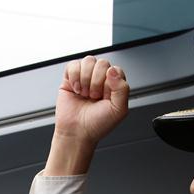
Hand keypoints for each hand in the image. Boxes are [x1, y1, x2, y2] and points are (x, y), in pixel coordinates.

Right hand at [45, 56, 128, 175]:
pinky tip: (76, 89)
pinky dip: (74, 76)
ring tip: (84, 93)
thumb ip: (122, 89)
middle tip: (93, 96)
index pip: (115, 70)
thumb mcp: (119, 110)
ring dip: (85, 79)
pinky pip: (73, 64)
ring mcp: (86, 77)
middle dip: (96, 81)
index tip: (105, 96)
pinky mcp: (71, 78)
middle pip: (102, 63)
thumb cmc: (97, 124)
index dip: (109, 82)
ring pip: (88, 61)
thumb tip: (112, 70)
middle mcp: (101, 79)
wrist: (77, 132)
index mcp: (114, 85)